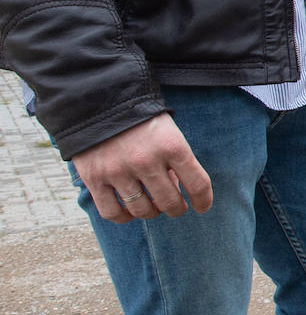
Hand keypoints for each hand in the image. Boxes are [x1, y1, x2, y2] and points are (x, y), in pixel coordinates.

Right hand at [72, 114, 212, 223]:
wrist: (95, 98)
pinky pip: (112, 213)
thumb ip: (176, 161)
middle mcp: (146, 159)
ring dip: (151, 212)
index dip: (203, 201)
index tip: (201, 207)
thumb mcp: (167, 132)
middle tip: (174, 205)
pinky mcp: (94, 177)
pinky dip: (124, 216)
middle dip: (176, 208)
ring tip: (151, 204)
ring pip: (143, 211)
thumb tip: (177, 192)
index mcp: (172, 145)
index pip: (198, 185)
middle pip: (170, 203)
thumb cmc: (140, 119)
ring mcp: (118, 170)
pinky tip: (128, 209)